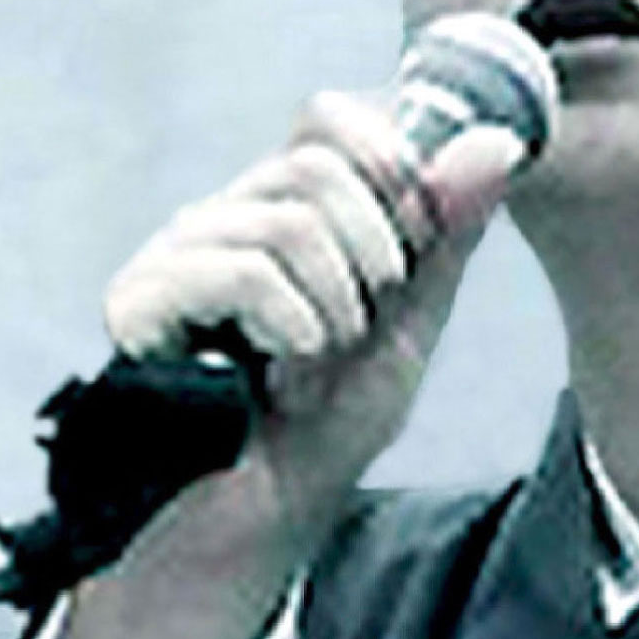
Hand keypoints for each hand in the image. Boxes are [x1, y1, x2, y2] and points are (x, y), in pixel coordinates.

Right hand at [103, 95, 522, 563]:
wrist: (265, 519)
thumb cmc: (325, 427)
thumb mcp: (411, 322)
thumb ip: (446, 233)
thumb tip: (497, 143)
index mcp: (279, 210)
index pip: (329, 118)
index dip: (387, 165)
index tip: (407, 247)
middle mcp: (221, 217)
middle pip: (318, 161)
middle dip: (373, 253)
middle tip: (358, 326)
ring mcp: (176, 254)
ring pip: (291, 219)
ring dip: (335, 309)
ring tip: (312, 365)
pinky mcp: (141, 299)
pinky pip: (244, 269)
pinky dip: (290, 327)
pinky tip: (277, 371)